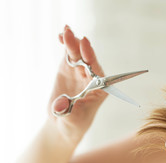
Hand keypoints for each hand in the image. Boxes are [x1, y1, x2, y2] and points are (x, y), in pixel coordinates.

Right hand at [48, 25, 106, 141]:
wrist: (63, 124)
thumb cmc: (73, 124)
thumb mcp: (71, 121)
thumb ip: (66, 112)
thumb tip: (59, 104)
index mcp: (100, 89)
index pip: (98, 72)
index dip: (92, 58)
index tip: (86, 46)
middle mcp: (93, 78)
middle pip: (88, 60)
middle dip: (82, 48)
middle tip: (73, 35)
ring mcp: (81, 72)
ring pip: (79, 54)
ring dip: (73, 42)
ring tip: (66, 31)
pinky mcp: (69, 69)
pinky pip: (69, 54)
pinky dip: (66, 44)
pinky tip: (61, 35)